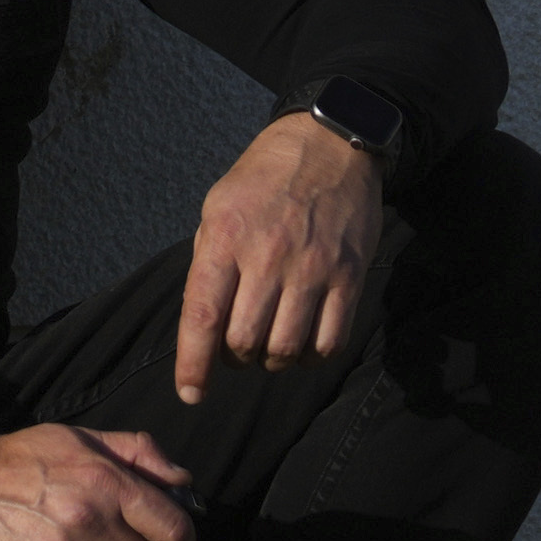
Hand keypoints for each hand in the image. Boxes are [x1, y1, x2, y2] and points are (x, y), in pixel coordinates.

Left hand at [174, 114, 388, 405]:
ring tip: (268, 347)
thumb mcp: (216, 209)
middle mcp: (268, 257)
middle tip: (235, 349)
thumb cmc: (263, 181)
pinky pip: (331, 340)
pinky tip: (303, 344)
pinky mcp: (350, 276)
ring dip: (272, 361)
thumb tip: (202, 325)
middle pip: (244, 341)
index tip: (190, 394)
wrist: (329, 147)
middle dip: (235, 359)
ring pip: (286, 348)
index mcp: (224, 239)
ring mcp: (313, 268)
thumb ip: (209, 264)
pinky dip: (312, 356)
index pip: (202, 317)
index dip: (193, 364)